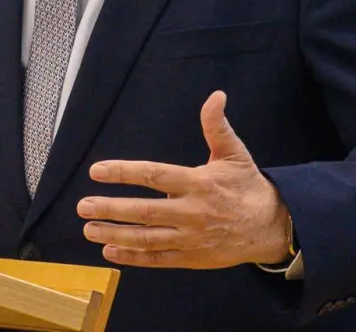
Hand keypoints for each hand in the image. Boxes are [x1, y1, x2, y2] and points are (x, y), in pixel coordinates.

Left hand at [76, 91, 292, 269]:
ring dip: (115, 235)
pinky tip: (111, 252)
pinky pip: (158, 259)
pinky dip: (134, 257)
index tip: (96, 171)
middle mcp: (192, 213)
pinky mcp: (192, 258)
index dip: (124, 173)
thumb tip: (216, 96)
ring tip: (89, 229)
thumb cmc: (248, 187)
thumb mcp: (234, 154)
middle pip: (145, 212)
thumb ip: (217, 126)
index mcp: (198, 183)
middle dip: (111, 209)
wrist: (273, 227)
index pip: (154, 176)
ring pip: (147, 238)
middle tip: (83, 206)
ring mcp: (191, 238)